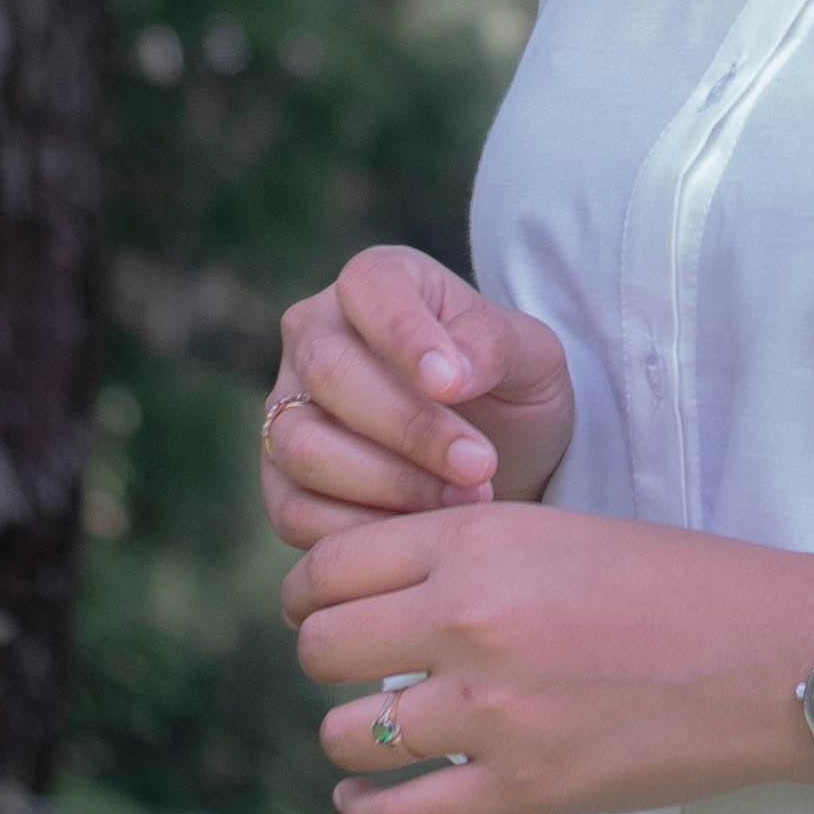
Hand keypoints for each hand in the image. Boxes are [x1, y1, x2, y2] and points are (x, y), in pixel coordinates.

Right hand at [258, 246, 574, 549]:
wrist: (500, 464)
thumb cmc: (511, 393)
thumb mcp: (533, 359)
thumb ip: (494, 347)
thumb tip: (448, 376)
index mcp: (377, 282)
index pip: (369, 287)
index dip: (406, 335)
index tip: (453, 384)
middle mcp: (315, 335)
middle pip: (329, 372)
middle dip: (411, 428)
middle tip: (480, 465)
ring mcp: (288, 409)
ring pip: (304, 445)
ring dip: (390, 484)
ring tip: (466, 500)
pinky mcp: (281, 483)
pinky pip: (295, 512)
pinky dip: (361, 531)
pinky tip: (421, 531)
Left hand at [284, 508, 813, 813]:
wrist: (779, 657)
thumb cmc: (687, 587)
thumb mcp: (568, 533)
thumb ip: (474, 556)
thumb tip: (390, 590)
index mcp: (481, 540)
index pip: (332, 564)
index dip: (311, 589)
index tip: (319, 607)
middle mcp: (470, 619)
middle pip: (321, 645)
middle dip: (324, 655)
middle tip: (350, 667)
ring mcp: (490, 711)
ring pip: (350, 730)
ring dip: (351, 734)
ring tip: (375, 733)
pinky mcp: (520, 789)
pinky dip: (365, 810)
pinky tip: (365, 798)